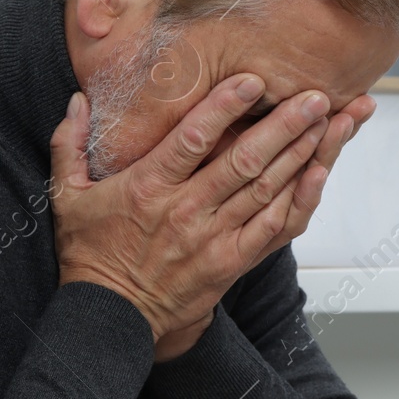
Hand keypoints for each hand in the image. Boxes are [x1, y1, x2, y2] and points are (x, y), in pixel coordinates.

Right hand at [49, 72, 334, 358]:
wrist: (111, 317)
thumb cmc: (91, 254)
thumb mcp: (68, 197)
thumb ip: (69, 145)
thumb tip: (76, 101)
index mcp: (147, 188)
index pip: (191, 140)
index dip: (225, 108)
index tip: (253, 81)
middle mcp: (185, 211)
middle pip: (244, 161)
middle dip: (285, 125)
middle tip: (316, 96)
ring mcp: (213, 239)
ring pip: (266, 189)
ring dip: (303, 153)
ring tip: (331, 122)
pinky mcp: (231, 261)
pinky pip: (275, 227)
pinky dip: (301, 199)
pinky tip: (320, 173)